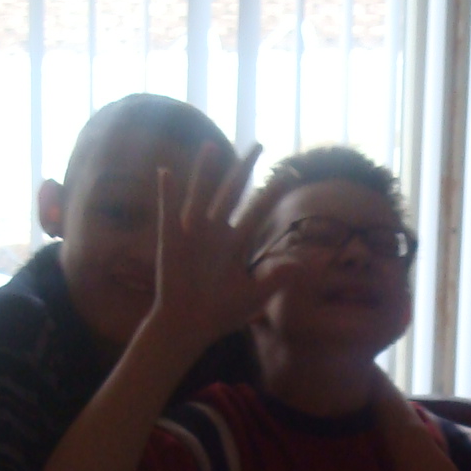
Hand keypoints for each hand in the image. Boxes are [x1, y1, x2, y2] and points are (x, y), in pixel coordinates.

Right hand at [148, 143, 295, 346]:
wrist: (188, 326)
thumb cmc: (221, 312)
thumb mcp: (254, 295)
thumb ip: (277, 278)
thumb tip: (304, 264)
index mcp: (236, 243)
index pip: (258, 210)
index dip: (271, 192)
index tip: (288, 173)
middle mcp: (216, 232)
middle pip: (233, 192)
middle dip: (245, 169)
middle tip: (259, 144)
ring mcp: (193, 234)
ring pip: (201, 195)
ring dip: (205, 172)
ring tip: (212, 146)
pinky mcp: (171, 241)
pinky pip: (168, 212)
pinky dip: (167, 193)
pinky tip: (166, 172)